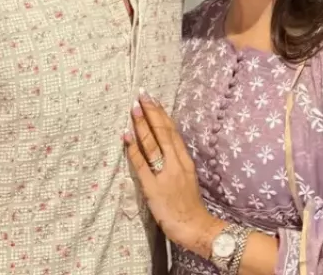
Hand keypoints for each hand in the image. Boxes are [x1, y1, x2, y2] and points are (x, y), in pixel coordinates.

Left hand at [123, 89, 223, 253]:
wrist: (197, 228)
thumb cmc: (190, 205)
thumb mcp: (187, 176)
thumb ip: (177, 160)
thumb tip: (165, 144)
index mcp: (184, 159)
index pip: (172, 131)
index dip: (161, 113)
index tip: (153, 98)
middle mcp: (176, 162)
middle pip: (163, 132)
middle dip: (151, 112)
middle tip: (141, 94)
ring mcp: (165, 174)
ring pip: (152, 144)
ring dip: (142, 125)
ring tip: (133, 108)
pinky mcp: (153, 188)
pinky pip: (142, 165)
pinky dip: (133, 149)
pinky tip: (126, 136)